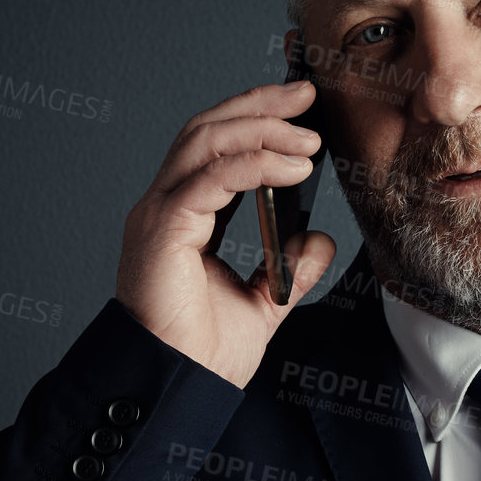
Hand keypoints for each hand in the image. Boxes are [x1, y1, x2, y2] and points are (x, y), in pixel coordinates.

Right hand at [115, 80, 336, 387]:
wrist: (178, 387)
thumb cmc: (202, 352)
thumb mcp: (264, 303)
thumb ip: (289, 270)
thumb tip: (320, 241)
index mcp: (183, 215)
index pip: (216, 145)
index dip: (255, 115)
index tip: (301, 103)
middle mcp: (165, 205)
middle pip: (209, 128)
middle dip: (259, 103)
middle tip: (306, 94)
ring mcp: (159, 213)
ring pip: (206, 141)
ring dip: (262, 127)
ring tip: (308, 136)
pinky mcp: (164, 229)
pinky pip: (212, 178)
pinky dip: (255, 164)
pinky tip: (293, 167)